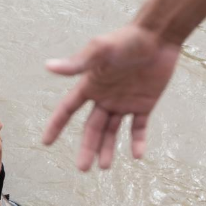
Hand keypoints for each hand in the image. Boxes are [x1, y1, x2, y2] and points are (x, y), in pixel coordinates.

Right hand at [43, 24, 180, 170]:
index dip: (56, 125)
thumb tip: (48, 66)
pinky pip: (139, 127)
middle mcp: (104, 97)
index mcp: (90, 85)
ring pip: (112, 131)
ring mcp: (124, 102)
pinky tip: (137, 155)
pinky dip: (137, 141)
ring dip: (108, 149)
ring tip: (104, 167)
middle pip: (92, 128)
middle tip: (82, 169)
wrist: (158, 36)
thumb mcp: (100, 50)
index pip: (68, 109)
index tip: (46, 143)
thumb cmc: (127, 39)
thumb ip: (78, 63)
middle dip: (87, 148)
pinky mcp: (145, 104)